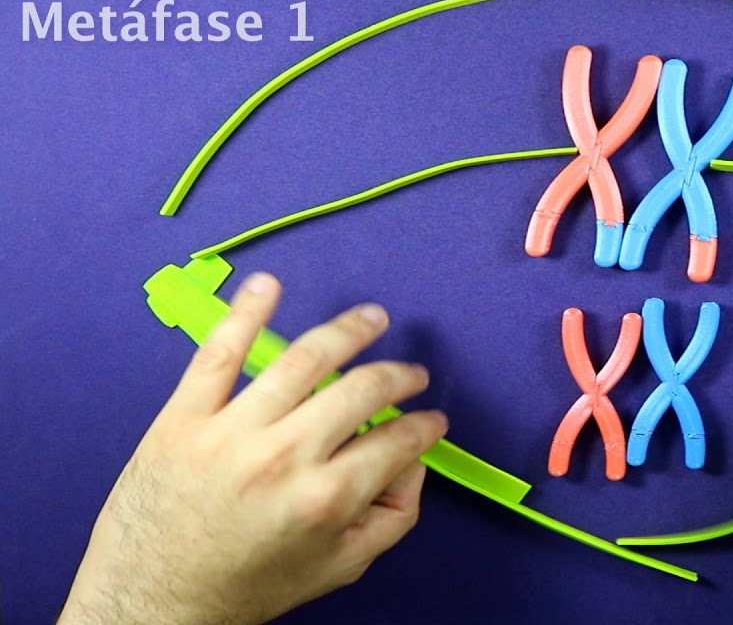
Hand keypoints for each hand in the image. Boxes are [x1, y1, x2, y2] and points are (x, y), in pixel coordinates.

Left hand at [59, 273, 447, 624]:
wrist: (153, 601)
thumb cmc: (242, 587)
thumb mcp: (337, 569)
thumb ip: (391, 518)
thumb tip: (412, 465)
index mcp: (326, 499)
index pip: (397, 441)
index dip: (425, 426)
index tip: (431, 419)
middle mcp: (284, 459)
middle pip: (362, 391)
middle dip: (400, 376)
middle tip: (411, 373)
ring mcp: (231, 432)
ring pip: (303, 361)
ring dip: (348, 331)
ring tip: (372, 319)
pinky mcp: (184, 419)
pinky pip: (218, 354)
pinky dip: (246, 314)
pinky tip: (268, 287)